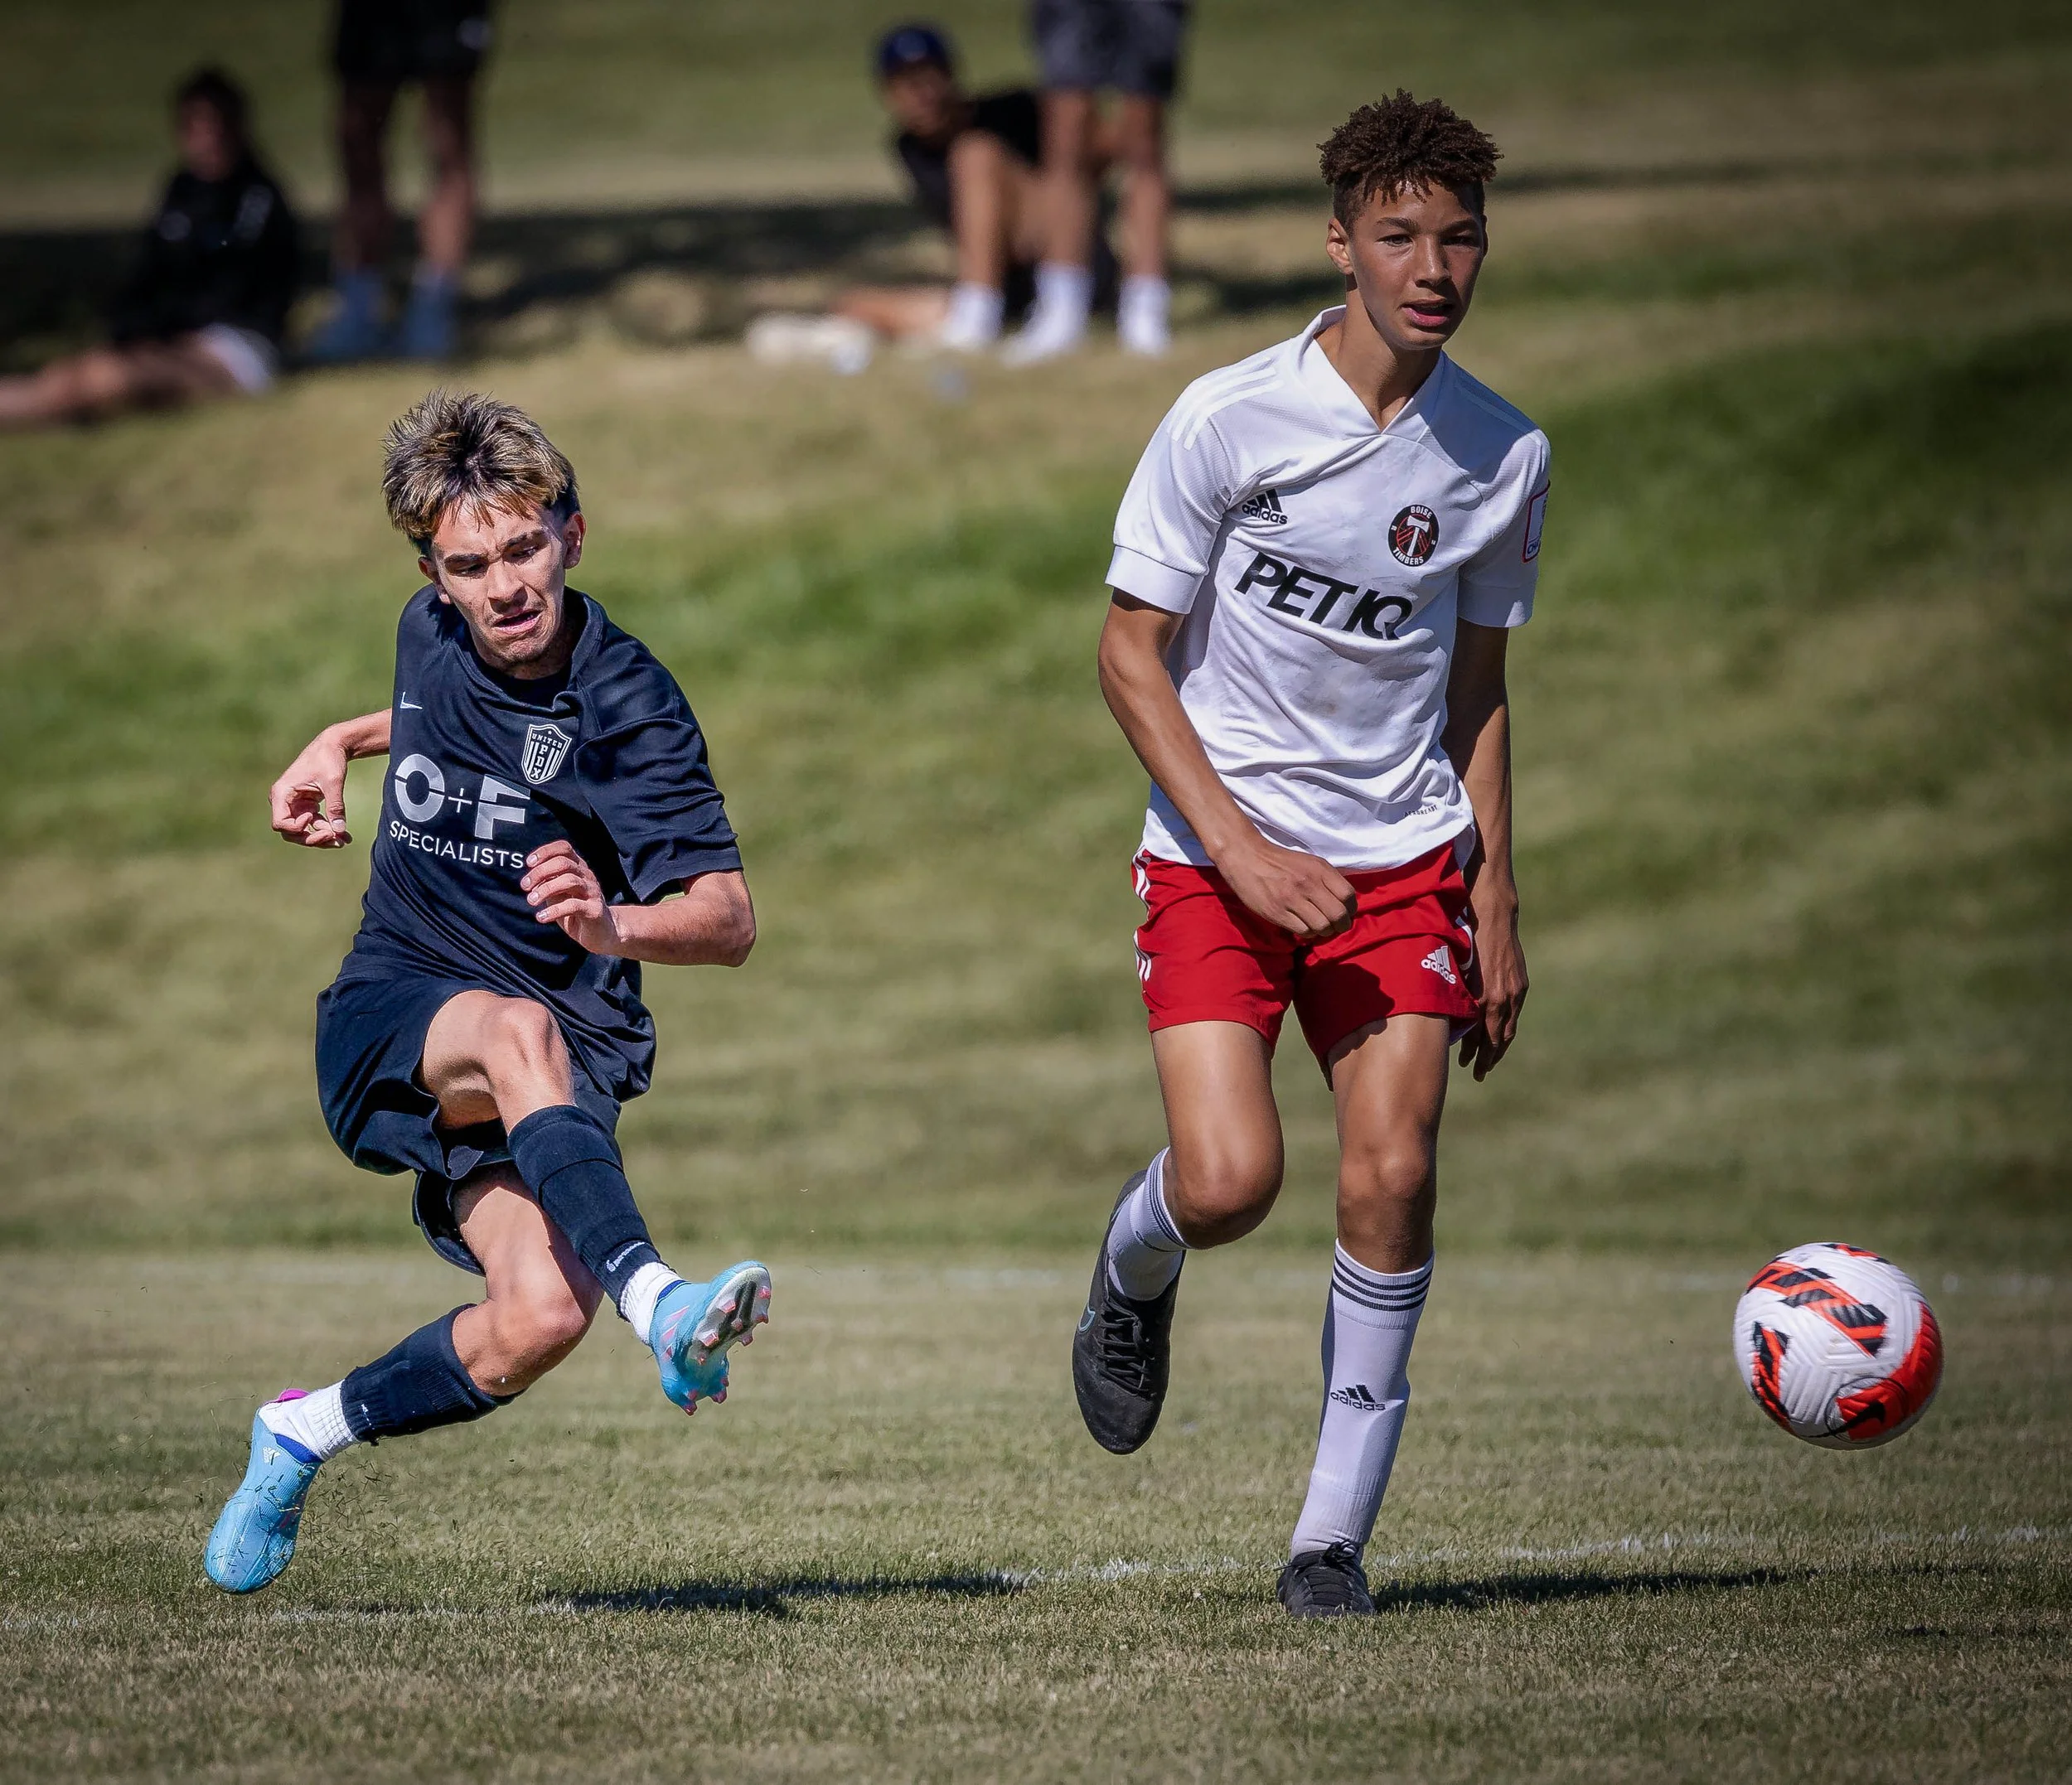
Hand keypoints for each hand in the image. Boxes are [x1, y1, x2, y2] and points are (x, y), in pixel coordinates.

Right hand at [270, 728, 352, 846]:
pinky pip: (315, 825)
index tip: (313, 816)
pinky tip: (345, 837)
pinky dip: (329, 830)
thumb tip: (339, 831)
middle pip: (292, 832)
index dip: (297, 828)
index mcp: (282, 793)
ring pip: (305, 831)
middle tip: (334, 839)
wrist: (333, 746)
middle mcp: (284, 801)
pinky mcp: (307, 806)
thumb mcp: (333, 782)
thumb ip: (335, 806)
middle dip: (313, 838)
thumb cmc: (328, 758)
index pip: (280, 823)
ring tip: (344, 841)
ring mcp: (295, 805)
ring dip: (324, 838)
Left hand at [521, 840, 622, 954]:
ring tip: (531, 901)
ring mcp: (593, 892)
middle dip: (540, 872)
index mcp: (578, 868)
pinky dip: (554, 910)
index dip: (545, 852)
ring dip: (546, 889)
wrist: (602, 933)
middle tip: (524, 886)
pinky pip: (573, 905)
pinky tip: (541, 917)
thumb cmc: (576, 911)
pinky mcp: (595, 910)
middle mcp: (587, 876)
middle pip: (563, 863)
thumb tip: (529, 880)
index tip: (528, 863)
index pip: (564, 848)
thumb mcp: (558, 893)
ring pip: (569, 881)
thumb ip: (547, 883)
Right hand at [1218, 838, 1357, 941]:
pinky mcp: (1277, 912)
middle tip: (1335, 926)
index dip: (1351, 909)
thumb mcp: (1309, 862)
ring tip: (1318, 927)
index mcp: (1319, 869)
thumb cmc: (1281, 862)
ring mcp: (1292, 899)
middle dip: (1341, 925)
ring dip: (1323, 931)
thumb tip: (1345, 903)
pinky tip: (1303, 926)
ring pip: (1322, 927)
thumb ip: (1327, 879)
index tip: (1345, 913)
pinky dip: (1307, 933)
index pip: (1348, 895)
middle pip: (1338, 915)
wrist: (1247, 857)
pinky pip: (1303, 931)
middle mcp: (1308, 884)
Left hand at [1459, 891, 1526, 1080]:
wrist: (1493, 917)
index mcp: (1481, 997)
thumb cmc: (1465, 940)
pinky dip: (1506, 1029)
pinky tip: (1499, 1036)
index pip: (1479, 1038)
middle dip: (1487, 1059)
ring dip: (1499, 1048)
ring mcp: (1513, 993)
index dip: (1473, 1054)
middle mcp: (1500, 999)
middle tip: (1478, 1073)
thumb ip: (1457, 997)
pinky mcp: (1521, 985)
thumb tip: (1449, 1021)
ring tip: (1489, 1061)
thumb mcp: (1455, 971)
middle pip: (1496, 1040)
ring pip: (1509, 1030)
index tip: (1465, 1066)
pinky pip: (1514, 1015)